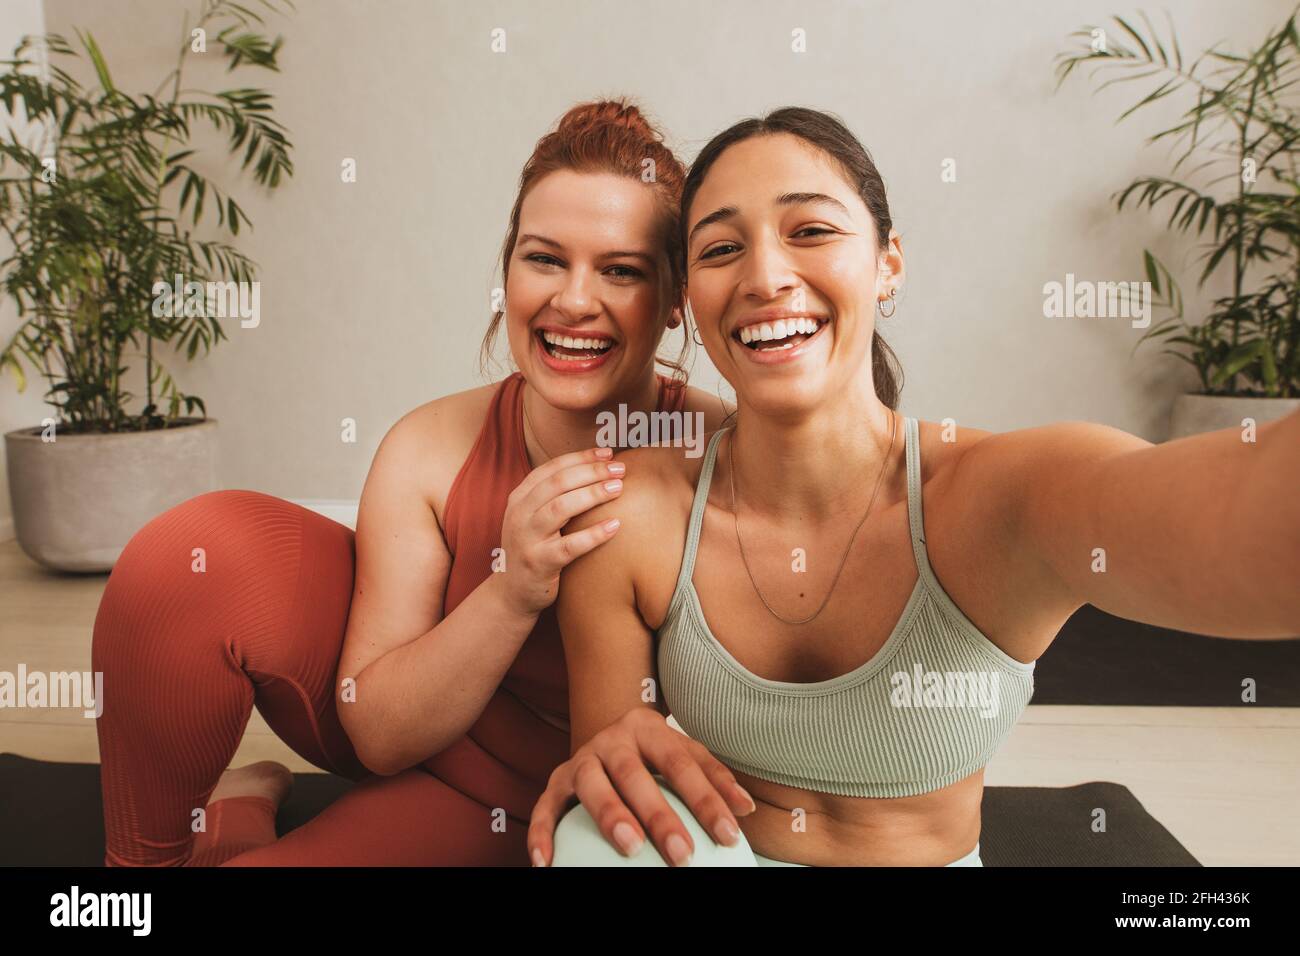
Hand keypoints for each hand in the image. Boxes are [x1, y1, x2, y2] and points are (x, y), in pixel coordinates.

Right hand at [498, 446, 625, 617]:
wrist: (512, 592)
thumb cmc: (535, 548)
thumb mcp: (535, 517)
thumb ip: (555, 496)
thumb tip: (596, 468)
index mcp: (520, 497)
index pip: (552, 468)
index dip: (582, 458)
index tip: (608, 454)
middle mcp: (519, 514)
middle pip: (558, 483)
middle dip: (592, 472)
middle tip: (619, 469)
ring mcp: (527, 538)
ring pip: (561, 508)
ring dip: (593, 495)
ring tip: (618, 489)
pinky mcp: (539, 563)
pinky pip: (569, 546)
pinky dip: (594, 534)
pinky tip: (615, 526)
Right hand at [527, 708, 757, 866]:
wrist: (607, 737)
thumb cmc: (654, 756)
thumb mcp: (684, 755)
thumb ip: (713, 778)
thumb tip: (746, 809)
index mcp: (649, 728)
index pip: (682, 763)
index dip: (707, 799)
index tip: (729, 836)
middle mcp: (611, 739)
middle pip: (635, 775)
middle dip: (659, 815)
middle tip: (682, 854)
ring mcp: (581, 758)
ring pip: (590, 784)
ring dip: (609, 814)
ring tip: (630, 846)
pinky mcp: (555, 781)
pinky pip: (544, 807)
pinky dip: (541, 834)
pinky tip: (546, 864)